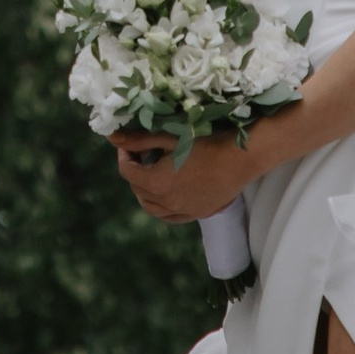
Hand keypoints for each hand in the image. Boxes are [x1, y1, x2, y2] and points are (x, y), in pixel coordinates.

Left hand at [112, 129, 262, 223]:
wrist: (242, 156)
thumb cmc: (206, 140)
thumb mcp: (170, 136)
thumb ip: (139, 140)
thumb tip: (112, 138)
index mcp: (156, 183)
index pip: (127, 172)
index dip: (125, 156)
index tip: (129, 145)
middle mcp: (167, 203)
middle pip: (138, 190)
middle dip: (135, 173)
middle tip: (142, 155)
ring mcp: (184, 211)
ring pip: (153, 208)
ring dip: (146, 192)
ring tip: (152, 175)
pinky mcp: (199, 213)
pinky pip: (172, 216)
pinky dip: (164, 207)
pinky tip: (169, 193)